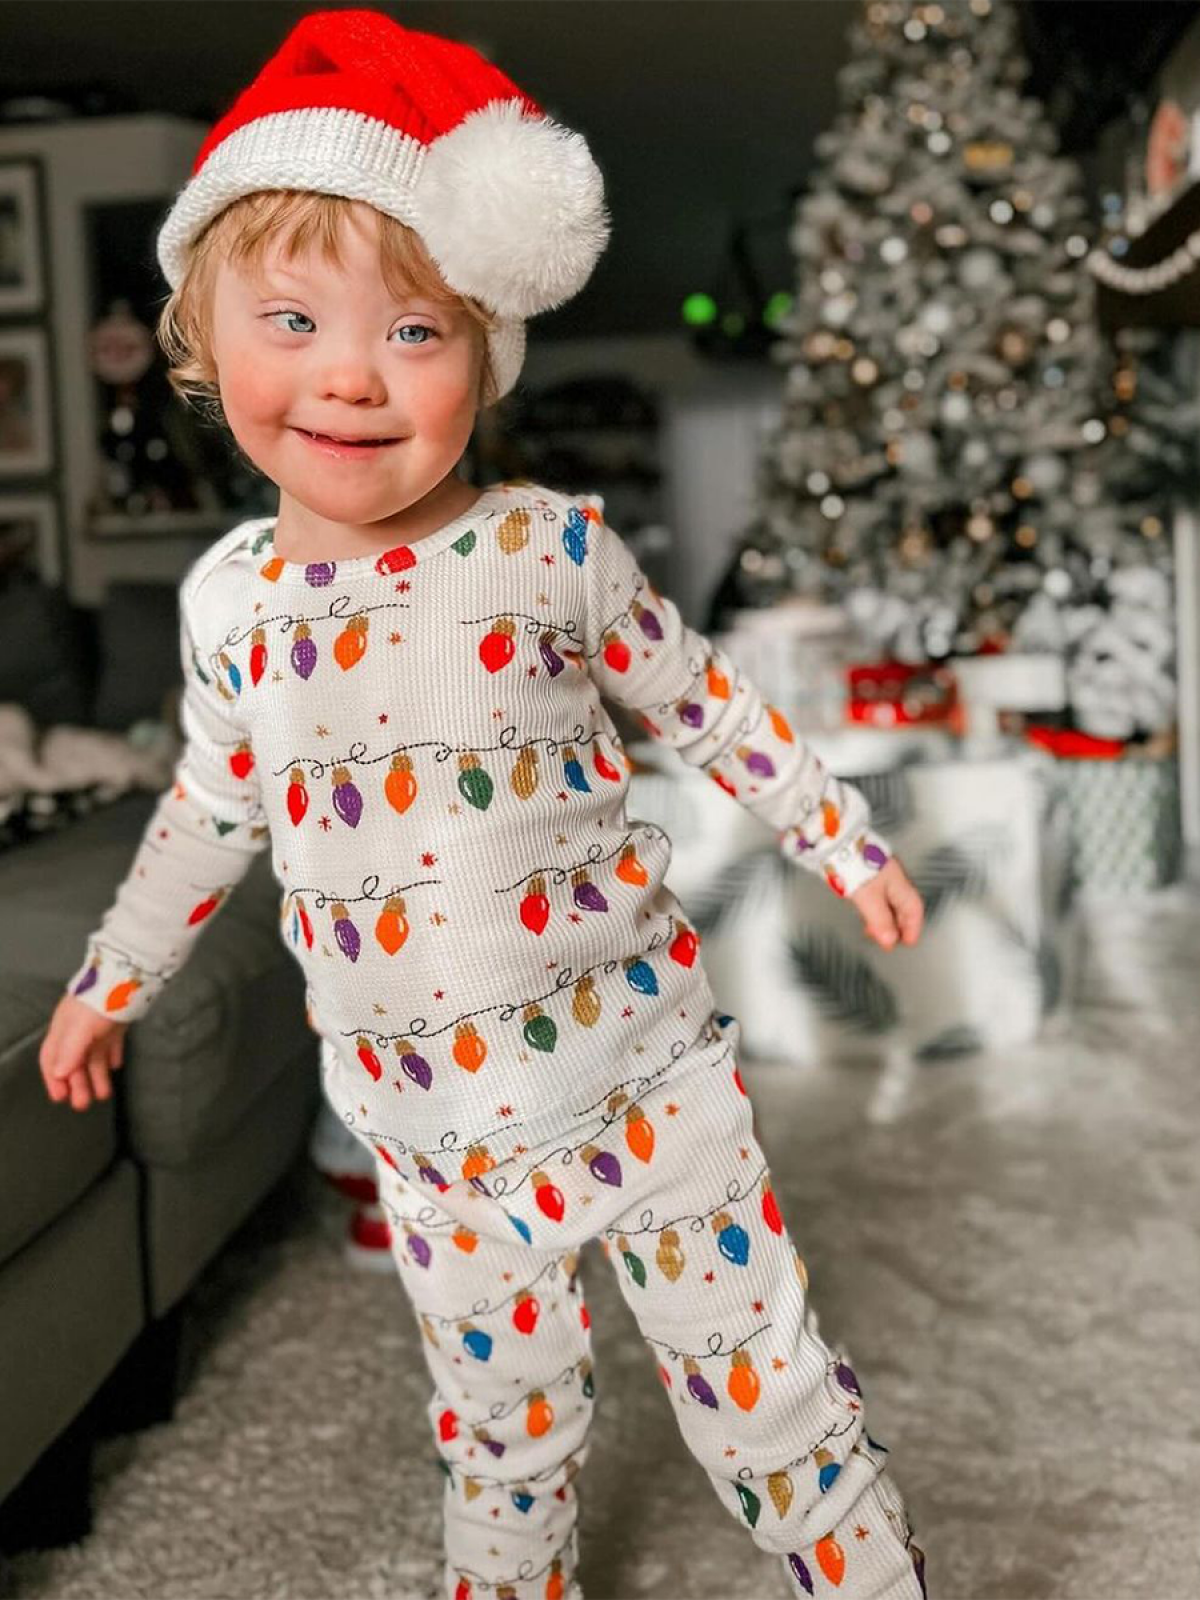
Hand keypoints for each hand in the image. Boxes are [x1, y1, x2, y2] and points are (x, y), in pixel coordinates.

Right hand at [39, 995, 128, 1111]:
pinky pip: (112, 1044)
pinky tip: (116, 1066)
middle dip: (77, 1084)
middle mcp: (77, 1030)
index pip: (52, 1059)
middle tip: (83, 1104)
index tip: (60, 1097)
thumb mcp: (79, 1029)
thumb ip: (69, 1052)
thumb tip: (59, 1073)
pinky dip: (112, 1056)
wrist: (125, 977)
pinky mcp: (116, 1023)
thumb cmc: (97, 1003)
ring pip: (93, 1056)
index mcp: (63, 1031)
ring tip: (104, 1094)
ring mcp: (97, 1026)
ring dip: (97, 1076)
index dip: (54, 1080)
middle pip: (74, 1063)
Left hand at [850, 857, 923, 950]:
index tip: (908, 942)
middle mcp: (892, 878)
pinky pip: (877, 896)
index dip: (913, 927)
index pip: (914, 908)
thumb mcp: (868, 897)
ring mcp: (880, 874)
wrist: (837, 843)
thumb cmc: (854, 865)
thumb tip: (889, 940)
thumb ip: (880, 920)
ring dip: (885, 919)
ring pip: (890, 901)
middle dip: (899, 926)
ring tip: (874, 932)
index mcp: (898, 882)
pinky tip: (866, 915)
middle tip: (890, 942)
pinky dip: (875, 910)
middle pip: (904, 906)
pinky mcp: (866, 872)